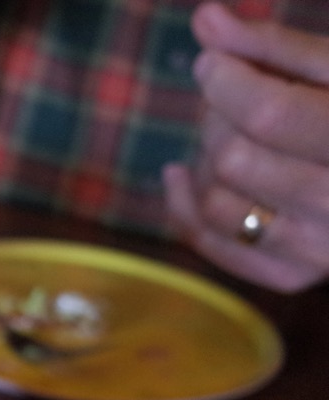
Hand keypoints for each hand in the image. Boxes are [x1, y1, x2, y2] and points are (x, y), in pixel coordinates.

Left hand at [163, 2, 328, 292]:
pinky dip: (186, 205)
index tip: (211, 61)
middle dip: (219, 120)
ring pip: (216, 204)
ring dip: (206, 162)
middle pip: (235, 159)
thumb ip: (275, 47)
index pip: (268, 114)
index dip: (226, 80)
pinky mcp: (294, 276)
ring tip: (228, 133)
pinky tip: (182, 173)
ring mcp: (319, 251)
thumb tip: (204, 17)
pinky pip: (210, 244)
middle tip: (234, 99)